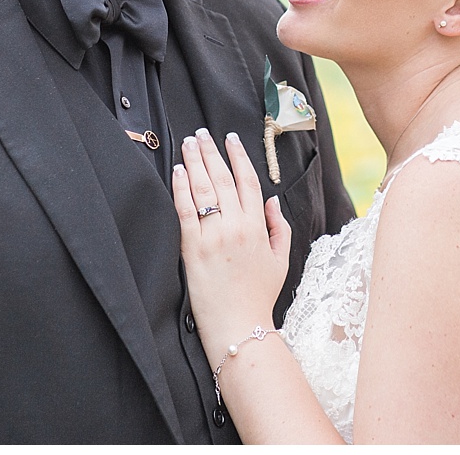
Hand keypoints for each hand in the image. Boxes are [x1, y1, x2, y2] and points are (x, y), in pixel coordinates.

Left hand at [172, 128, 291, 353]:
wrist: (239, 326)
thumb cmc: (259, 296)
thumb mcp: (281, 260)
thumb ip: (280, 227)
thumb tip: (273, 200)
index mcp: (258, 227)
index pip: (248, 181)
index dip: (238, 156)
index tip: (230, 138)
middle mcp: (236, 226)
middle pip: (222, 178)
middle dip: (212, 151)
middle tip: (202, 133)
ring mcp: (213, 237)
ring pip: (203, 189)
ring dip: (195, 162)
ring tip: (188, 143)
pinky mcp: (192, 249)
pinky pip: (185, 211)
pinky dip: (181, 188)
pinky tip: (178, 171)